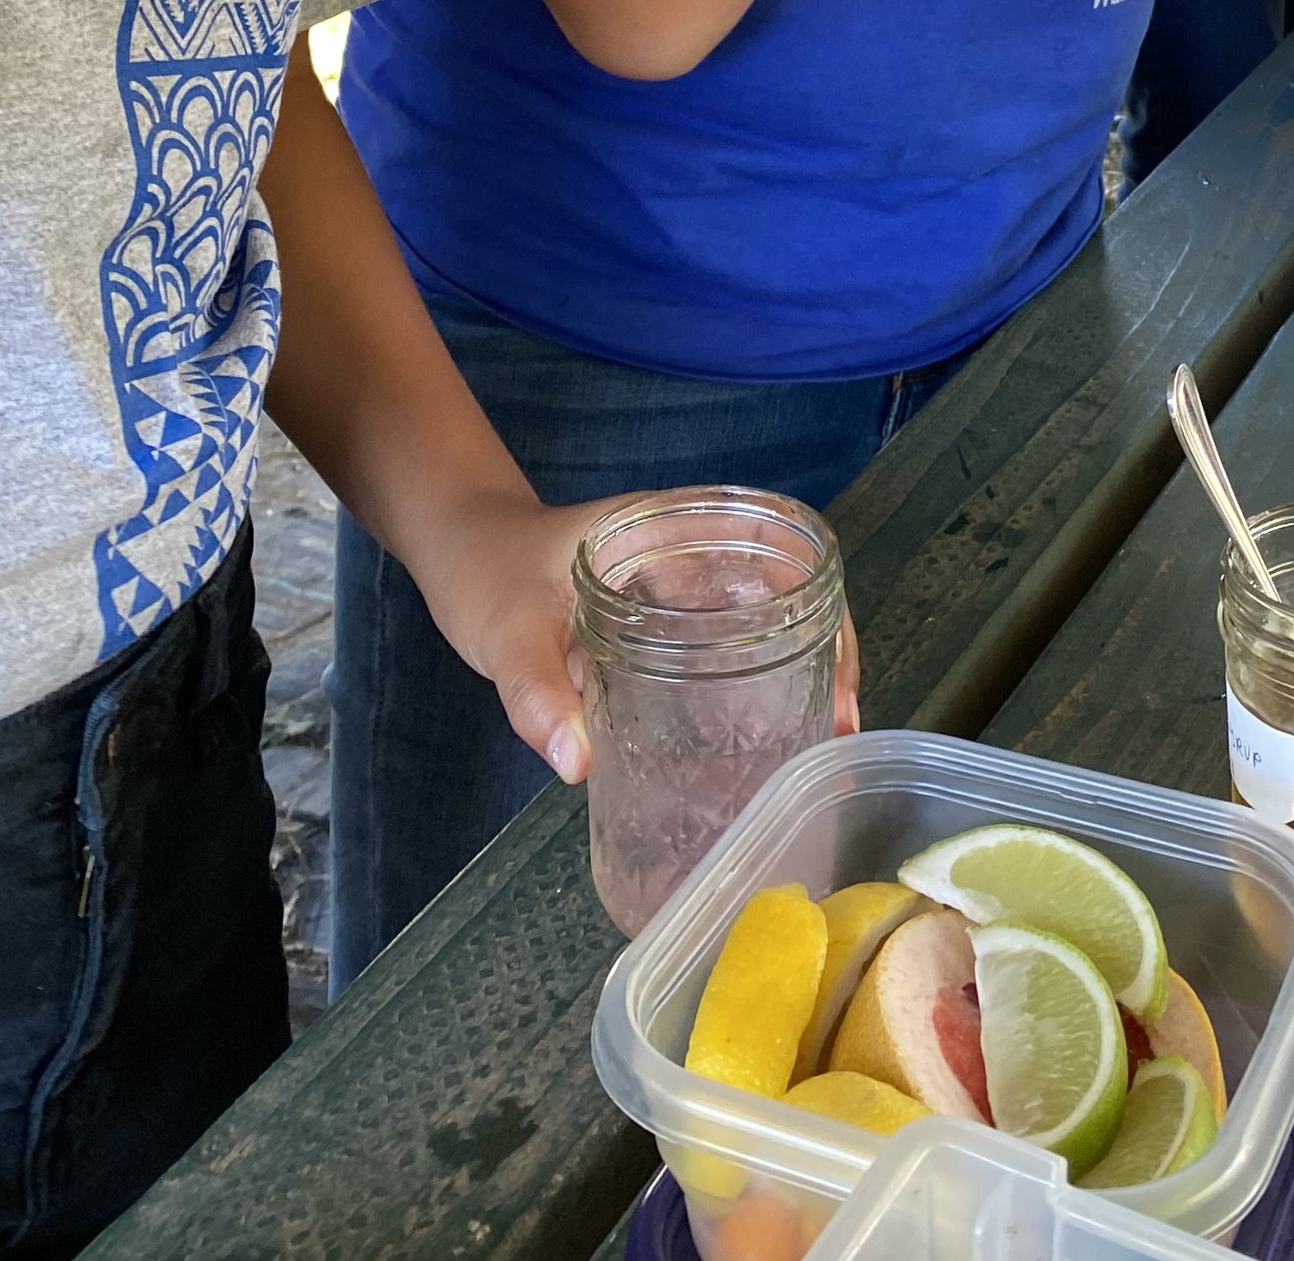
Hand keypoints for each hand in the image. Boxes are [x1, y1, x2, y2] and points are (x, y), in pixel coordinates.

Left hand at [419, 488, 864, 782]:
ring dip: (797, 668)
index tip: (839, 678)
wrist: (454, 545)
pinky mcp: (660, 617)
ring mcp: (677, 582)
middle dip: (826, 651)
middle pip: (788, 589)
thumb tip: (579, 766)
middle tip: (834, 732)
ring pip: (764, 618)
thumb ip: (536, 693)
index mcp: (671, 528)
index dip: (825, 608)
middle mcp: (688, 547)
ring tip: (812, 745)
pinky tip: (753, 741)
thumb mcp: (505, 631)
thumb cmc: (484, 570)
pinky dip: (752, 681)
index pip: (781, 547)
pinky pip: (725, 642)